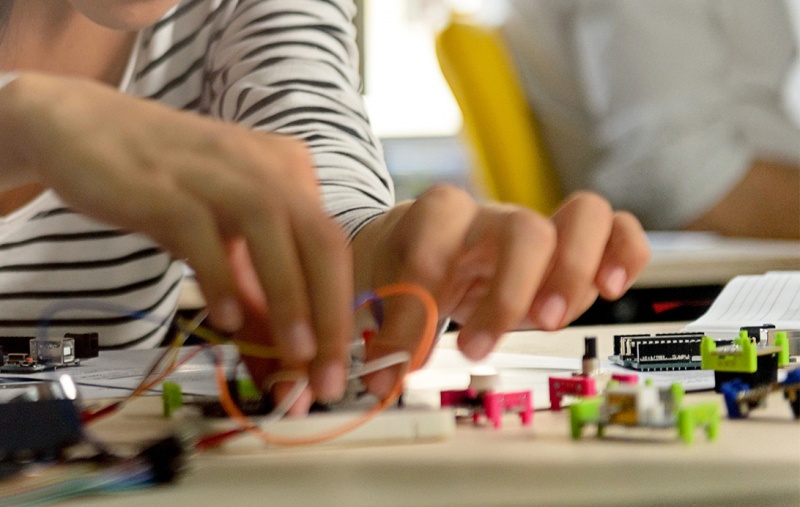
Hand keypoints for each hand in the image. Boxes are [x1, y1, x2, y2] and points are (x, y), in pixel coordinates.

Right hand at [0, 73, 352, 400]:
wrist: (81, 126)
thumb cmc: (164, 188)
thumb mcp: (220, 241)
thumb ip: (253, 299)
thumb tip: (282, 373)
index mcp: (289, 174)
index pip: (331, 251)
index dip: (338, 316)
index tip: (331, 375)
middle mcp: (264, 165)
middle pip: (320, 240)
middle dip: (330, 316)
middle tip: (326, 381)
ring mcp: (215, 169)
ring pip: (271, 229)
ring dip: (289, 298)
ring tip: (295, 357)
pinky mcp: (164, 183)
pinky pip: (201, 232)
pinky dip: (219, 278)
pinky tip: (227, 320)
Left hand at [351, 185, 649, 394]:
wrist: (424, 245)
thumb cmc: (408, 269)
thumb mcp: (386, 296)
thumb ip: (389, 331)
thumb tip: (385, 377)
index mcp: (435, 220)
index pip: (430, 249)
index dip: (416, 307)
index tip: (403, 358)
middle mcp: (492, 217)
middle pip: (523, 230)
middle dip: (511, 295)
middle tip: (479, 348)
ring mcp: (539, 225)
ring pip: (583, 214)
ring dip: (574, 272)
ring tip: (550, 322)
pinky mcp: (572, 240)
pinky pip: (617, 225)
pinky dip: (626, 252)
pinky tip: (611, 288)